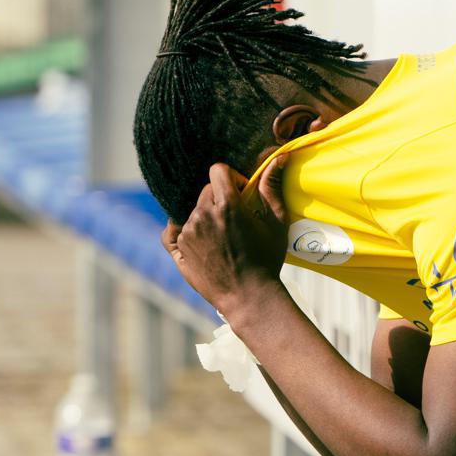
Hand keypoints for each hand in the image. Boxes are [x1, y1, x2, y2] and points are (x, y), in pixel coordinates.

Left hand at [164, 161, 290, 313]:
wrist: (249, 298)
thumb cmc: (267, 261)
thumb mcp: (276, 224)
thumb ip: (272, 188)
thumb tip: (279, 157)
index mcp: (226, 205)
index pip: (218, 170)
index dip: (231, 178)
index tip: (241, 193)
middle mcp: (202, 215)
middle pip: (206, 190)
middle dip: (220, 199)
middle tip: (236, 221)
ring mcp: (187, 232)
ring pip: (193, 210)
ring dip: (206, 216)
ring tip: (224, 238)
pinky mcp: (178, 248)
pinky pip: (175, 228)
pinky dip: (187, 230)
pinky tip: (203, 242)